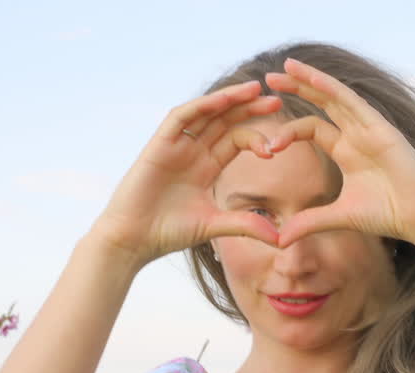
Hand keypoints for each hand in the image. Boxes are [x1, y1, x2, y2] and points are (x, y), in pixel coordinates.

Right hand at [88, 80, 285, 267]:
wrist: (132, 238)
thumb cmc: (167, 232)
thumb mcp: (214, 226)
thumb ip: (245, 225)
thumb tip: (281, 240)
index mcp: (205, 167)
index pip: (234, 141)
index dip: (255, 138)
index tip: (277, 144)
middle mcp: (192, 151)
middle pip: (224, 122)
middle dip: (249, 110)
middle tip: (276, 101)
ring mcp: (175, 145)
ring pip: (205, 113)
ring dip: (229, 99)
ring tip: (255, 90)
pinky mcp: (159, 144)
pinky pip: (181, 117)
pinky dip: (201, 106)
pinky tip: (223, 99)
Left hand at [261, 58, 414, 254]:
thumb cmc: (389, 216)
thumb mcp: (340, 217)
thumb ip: (309, 222)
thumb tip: (279, 240)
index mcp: (347, 150)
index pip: (313, 128)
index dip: (289, 132)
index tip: (268, 147)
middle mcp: (358, 134)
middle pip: (323, 103)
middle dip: (297, 88)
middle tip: (268, 78)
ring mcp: (370, 128)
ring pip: (336, 96)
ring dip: (311, 79)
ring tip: (286, 67)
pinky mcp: (381, 128)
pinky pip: (353, 102)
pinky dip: (332, 88)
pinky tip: (312, 78)